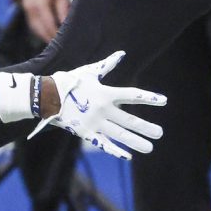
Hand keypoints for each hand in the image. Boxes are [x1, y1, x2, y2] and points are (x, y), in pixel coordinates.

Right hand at [21, 0, 69, 44]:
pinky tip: (49, 32)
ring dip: (45, 36)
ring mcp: (26, 9)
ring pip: (35, 29)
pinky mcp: (25, 8)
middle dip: (50, 40)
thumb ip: (63, 10)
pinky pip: (32, 24)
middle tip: (63, 48)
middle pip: (40, 31)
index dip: (57, 37)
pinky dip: (40, 30)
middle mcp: (30, 9)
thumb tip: (67, 25)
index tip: (67, 44)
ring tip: (57, 42)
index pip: (49, 27)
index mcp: (40, 5)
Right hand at [41, 50, 166, 158]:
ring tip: (150, 148)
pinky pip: (103, 144)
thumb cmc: (69, 82)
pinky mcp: (85, 133)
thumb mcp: (89, 72)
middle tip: (160, 133)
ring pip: (120, 135)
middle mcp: (103, 109)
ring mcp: (95, 123)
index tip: (164, 101)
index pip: (132, 95)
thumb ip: (107, 65)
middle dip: (146, 127)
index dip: (149, 98)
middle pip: (129, 120)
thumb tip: (121, 54)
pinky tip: (127, 156)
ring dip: (136, 142)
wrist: (46, 96)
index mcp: (106, 93)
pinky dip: (115, 151)